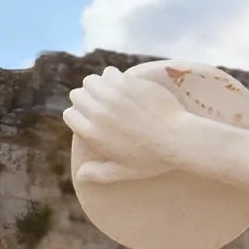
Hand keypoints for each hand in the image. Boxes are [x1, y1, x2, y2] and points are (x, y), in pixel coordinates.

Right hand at [63, 65, 220, 186]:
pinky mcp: (124, 83)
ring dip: (98, 85)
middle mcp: (97, 113)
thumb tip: (81, 175)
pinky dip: (113, 77)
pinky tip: (124, 85)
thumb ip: (101, 173)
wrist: (178, 139)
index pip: (70, 115)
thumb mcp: (125, 171)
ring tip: (111, 93)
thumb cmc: (153, 159)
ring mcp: (110, 96)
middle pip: (77, 95)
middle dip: (87, 98)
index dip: (79, 115)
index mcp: (93, 134)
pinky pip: (109, 73)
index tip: (91, 116)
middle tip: (102, 104)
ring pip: (90, 81)